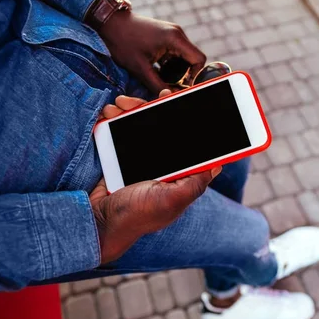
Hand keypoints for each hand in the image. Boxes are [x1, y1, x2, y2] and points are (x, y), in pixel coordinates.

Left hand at [91, 11, 205, 93]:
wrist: (109, 23)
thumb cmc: (123, 42)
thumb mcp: (140, 69)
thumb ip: (157, 85)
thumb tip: (168, 97)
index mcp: (175, 38)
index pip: (199, 60)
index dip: (195, 76)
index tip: (182, 86)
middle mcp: (177, 34)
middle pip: (192, 60)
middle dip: (184, 75)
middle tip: (169, 85)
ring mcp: (172, 33)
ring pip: (184, 58)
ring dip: (176, 70)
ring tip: (161, 78)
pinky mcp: (165, 36)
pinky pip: (175, 54)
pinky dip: (170, 65)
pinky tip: (157, 70)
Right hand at [91, 91, 221, 262]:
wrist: (98, 223)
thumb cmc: (138, 216)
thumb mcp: (172, 200)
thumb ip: (196, 182)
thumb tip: (219, 164)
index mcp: (180, 173)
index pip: (192, 140)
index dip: (193, 118)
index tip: (188, 99)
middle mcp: (164, 164)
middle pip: (167, 125)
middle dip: (162, 107)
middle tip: (159, 96)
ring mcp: (142, 158)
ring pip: (144, 123)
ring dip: (134, 108)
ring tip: (121, 104)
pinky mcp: (121, 156)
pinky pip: (122, 130)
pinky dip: (116, 117)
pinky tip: (110, 112)